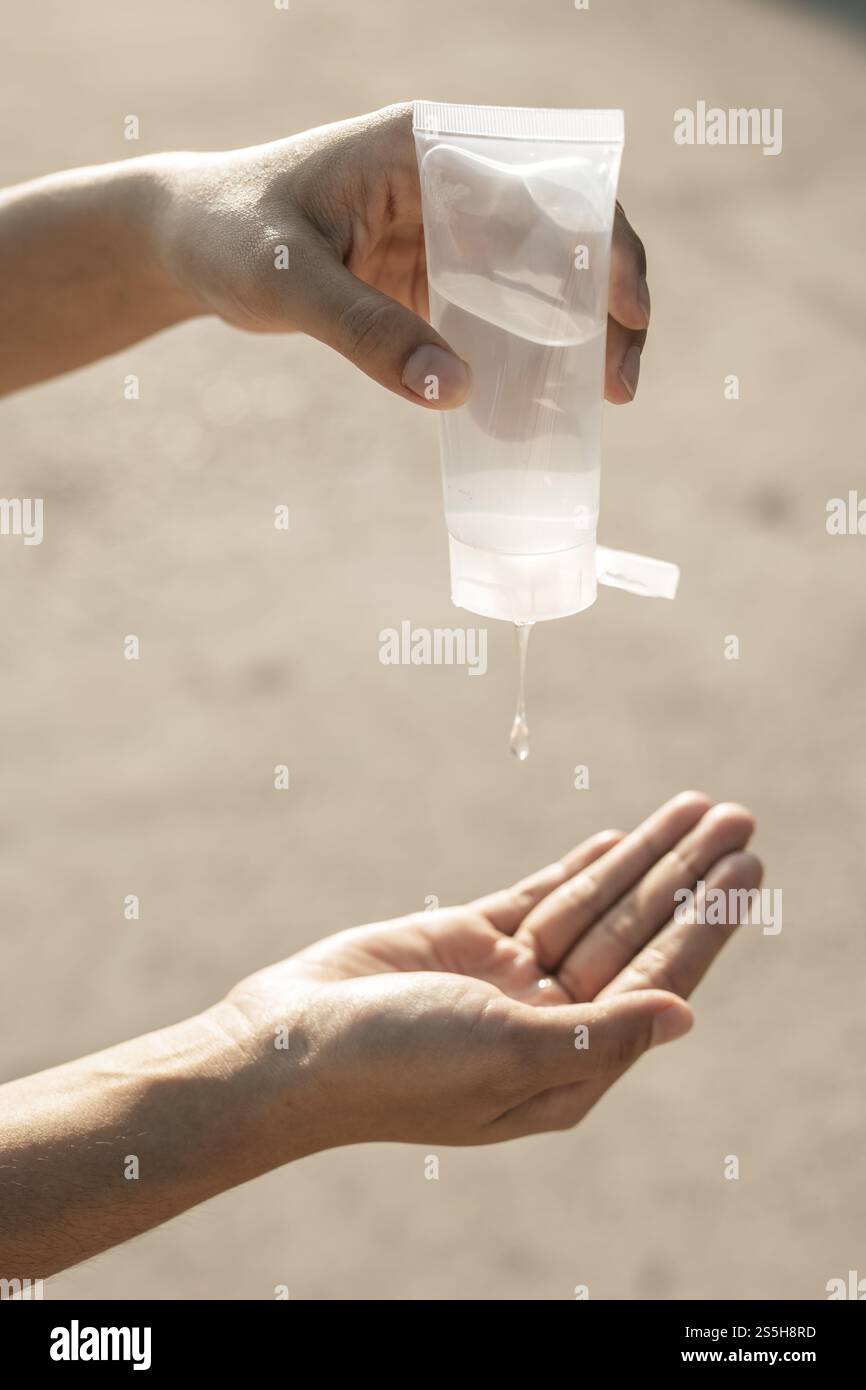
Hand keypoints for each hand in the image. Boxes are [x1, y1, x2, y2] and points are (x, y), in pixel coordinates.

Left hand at [158, 103, 649, 408]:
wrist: (189, 243)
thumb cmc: (230, 235)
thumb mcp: (289, 281)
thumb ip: (366, 333)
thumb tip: (458, 393)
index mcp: (431, 149)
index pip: (550, 185)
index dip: (606, 247)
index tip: (630, 316)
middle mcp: (453, 181)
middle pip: (565, 235)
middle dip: (606, 309)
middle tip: (620, 388)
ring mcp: (449, 230)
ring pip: (541, 282)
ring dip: (572, 343)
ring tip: (591, 410)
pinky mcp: (434, 276)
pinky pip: (499, 317)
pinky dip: (523, 362)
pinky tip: (529, 412)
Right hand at [221, 792, 758, 1149]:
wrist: (286, 1049)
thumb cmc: (395, 1067)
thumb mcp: (505, 1052)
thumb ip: (597, 1034)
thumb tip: (684, 1018)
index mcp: (567, 1069)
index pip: (655, 982)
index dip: (704, 925)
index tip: (745, 872)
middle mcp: (547, 1024)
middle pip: (635, 936)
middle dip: (687, 878)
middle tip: (738, 818)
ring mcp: (506, 979)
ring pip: (593, 908)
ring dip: (644, 860)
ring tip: (697, 810)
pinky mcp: (466, 940)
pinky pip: (540, 897)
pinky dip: (580, 868)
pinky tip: (620, 841)